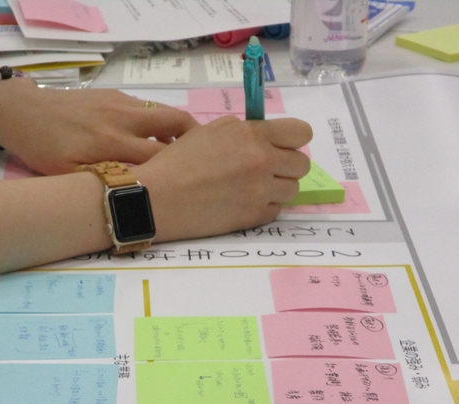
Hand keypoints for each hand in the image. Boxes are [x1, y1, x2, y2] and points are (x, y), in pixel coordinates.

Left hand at [0, 82, 198, 174]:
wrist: (23, 110)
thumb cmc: (43, 150)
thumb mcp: (69, 176)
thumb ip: (106, 182)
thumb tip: (139, 192)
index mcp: (110, 144)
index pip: (161, 157)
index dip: (181, 169)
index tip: (193, 182)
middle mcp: (122, 119)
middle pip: (176, 124)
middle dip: (195, 141)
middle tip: (202, 160)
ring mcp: (121, 102)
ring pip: (165, 113)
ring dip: (180, 131)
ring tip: (184, 151)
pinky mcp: (116, 94)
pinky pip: (148, 108)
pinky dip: (160, 123)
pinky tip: (154, 139)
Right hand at [133, 116, 312, 240]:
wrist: (158, 198)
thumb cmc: (177, 162)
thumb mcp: (209, 132)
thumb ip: (242, 131)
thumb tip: (263, 137)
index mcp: (252, 135)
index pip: (301, 133)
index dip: (294, 140)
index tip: (283, 146)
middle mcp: (262, 161)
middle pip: (301, 165)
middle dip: (286, 167)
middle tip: (264, 170)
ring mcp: (261, 192)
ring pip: (291, 190)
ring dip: (276, 189)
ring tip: (250, 188)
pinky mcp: (255, 217)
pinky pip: (275, 210)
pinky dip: (263, 207)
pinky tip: (240, 203)